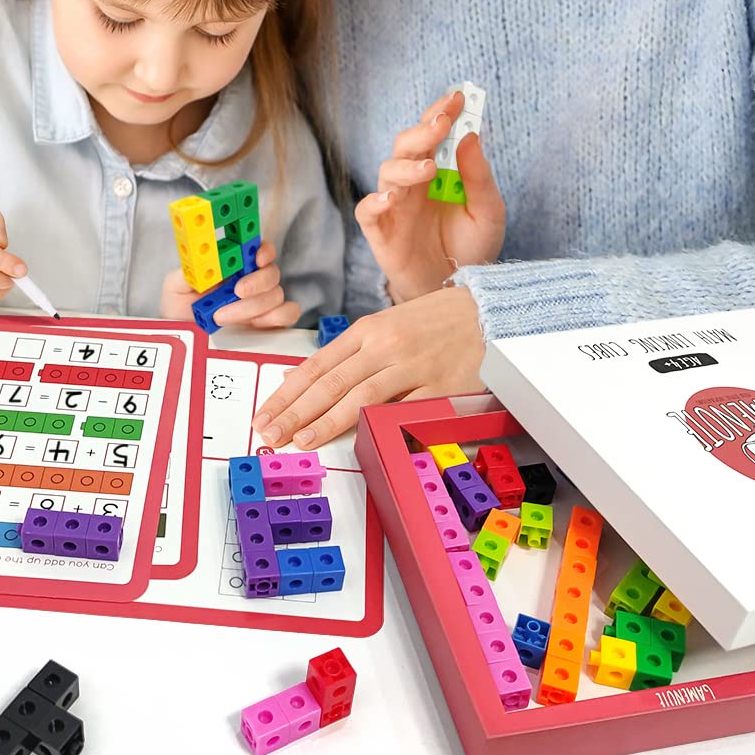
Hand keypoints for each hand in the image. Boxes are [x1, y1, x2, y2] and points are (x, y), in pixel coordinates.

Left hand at [159, 241, 299, 329]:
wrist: (183, 337)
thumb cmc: (180, 308)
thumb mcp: (175, 286)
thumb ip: (188, 272)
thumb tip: (202, 262)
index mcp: (234, 265)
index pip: (259, 249)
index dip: (263, 251)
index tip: (256, 259)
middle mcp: (252, 279)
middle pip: (271, 272)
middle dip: (255, 283)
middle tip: (236, 292)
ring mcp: (262, 301)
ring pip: (276, 294)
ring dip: (252, 306)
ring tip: (223, 316)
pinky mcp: (270, 322)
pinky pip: (288, 313)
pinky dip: (275, 317)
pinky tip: (254, 324)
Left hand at [251, 285, 484, 448]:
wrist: (489, 314)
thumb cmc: (435, 321)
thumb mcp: (386, 325)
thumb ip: (347, 353)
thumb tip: (301, 377)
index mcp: (368, 330)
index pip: (317, 366)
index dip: (287, 393)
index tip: (265, 414)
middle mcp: (385, 346)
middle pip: (330, 383)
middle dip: (295, 412)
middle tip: (269, 434)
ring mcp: (412, 368)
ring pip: (360, 398)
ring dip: (326, 422)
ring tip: (300, 440)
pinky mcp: (439, 388)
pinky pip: (404, 410)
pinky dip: (380, 425)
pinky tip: (358, 441)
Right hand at [355, 90, 504, 302]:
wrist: (456, 290)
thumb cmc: (471, 248)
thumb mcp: (487, 212)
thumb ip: (479, 177)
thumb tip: (472, 136)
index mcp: (438, 171)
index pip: (434, 133)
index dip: (440, 113)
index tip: (456, 97)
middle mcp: (412, 183)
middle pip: (406, 146)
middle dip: (423, 131)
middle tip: (442, 123)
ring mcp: (394, 206)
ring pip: (387, 171)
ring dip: (406, 165)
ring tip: (428, 169)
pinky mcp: (380, 232)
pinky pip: (367, 211)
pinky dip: (374, 202)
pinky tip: (392, 199)